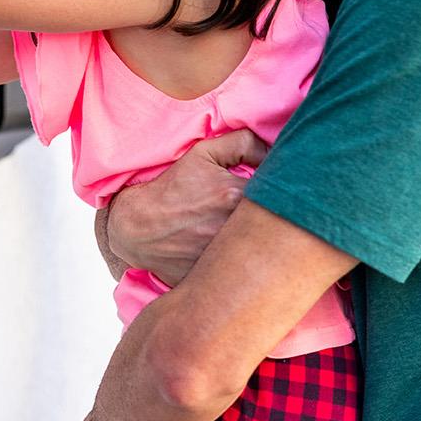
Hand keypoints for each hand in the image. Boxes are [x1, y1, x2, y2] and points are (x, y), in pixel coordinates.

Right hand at [103, 129, 267, 285]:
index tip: (279, 194)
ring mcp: (224, 256)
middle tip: (275, 218)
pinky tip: (240, 259)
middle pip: (277, 226)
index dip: (282, 193)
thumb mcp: (203, 154)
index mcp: (235, 196)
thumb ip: (243, 143)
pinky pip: (245, 273)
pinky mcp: (216, 277)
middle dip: (280, 221)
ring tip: (256, 239)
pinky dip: (247, 267)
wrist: (137, 227)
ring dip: (264, 245)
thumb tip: (273, 149)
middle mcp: (232, 228)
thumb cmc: (172, 189)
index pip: (280, 193)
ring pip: (263, 252)